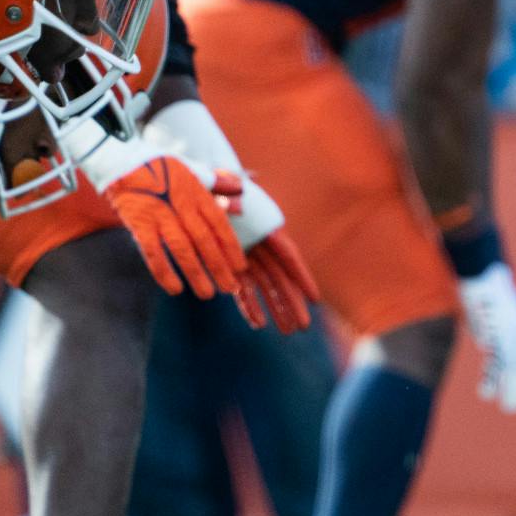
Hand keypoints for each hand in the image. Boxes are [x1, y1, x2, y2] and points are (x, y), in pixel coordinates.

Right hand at [100, 157, 248, 299]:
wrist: (121, 160)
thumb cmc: (159, 166)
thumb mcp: (191, 169)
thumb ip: (215, 182)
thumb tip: (240, 188)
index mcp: (196, 192)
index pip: (219, 224)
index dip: (231, 247)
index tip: (241, 267)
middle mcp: (181, 205)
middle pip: (205, 241)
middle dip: (219, 267)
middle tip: (231, 288)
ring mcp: (160, 215)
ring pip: (182, 249)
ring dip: (196, 274)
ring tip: (207, 294)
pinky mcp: (139, 224)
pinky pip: (153, 252)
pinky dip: (164, 272)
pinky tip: (174, 289)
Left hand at [225, 178, 317, 333]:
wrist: (200, 188)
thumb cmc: (215, 184)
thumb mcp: (223, 185)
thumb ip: (231, 194)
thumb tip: (236, 202)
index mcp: (267, 227)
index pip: (289, 256)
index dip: (302, 278)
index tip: (315, 299)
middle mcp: (262, 245)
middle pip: (280, 277)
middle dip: (292, 302)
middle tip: (302, 327)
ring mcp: (248, 256)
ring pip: (266, 287)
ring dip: (276, 308)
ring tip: (287, 332)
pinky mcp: (231, 265)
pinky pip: (243, 288)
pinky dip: (249, 305)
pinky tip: (257, 324)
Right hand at [458, 262, 515, 418]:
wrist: (481, 265)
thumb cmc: (484, 283)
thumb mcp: (493, 308)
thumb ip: (492, 326)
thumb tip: (486, 342)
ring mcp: (508, 331)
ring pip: (514, 367)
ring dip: (513, 390)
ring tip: (510, 408)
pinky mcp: (492, 331)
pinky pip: (492, 358)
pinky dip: (489, 377)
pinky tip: (485, 394)